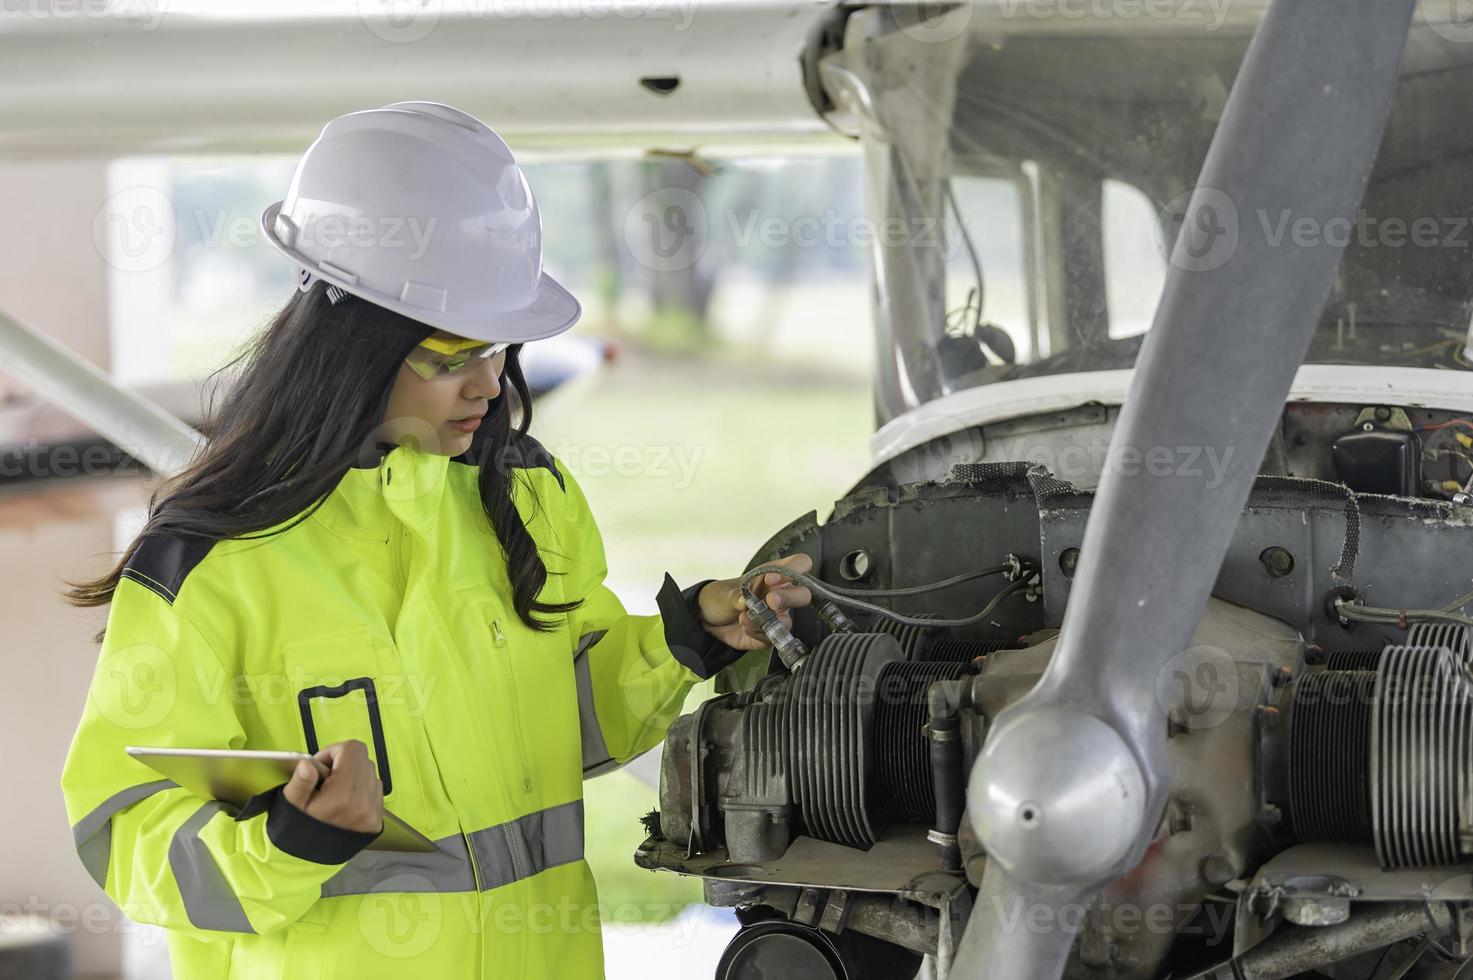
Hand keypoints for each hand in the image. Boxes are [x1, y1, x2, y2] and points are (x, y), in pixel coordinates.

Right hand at [281, 739, 383, 833]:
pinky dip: (361, 788)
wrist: (310, 860)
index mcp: (342, 796)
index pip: (352, 750)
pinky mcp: (377, 819)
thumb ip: (300, 781)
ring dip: (353, 774)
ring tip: (334, 790)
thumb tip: (308, 764)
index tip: (320, 766)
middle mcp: (363, 802)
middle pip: (362, 758)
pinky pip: (375, 789)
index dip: (333, 751)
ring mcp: (373, 812)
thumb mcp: (292, 804)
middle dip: (342, 761)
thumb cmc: (299, 829)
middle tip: (325, 777)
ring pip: (370, 772)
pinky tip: (345, 799)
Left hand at [695, 553, 813, 651]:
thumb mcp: (723, 592)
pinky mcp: (769, 634)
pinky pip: (772, 638)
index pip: (800, 564)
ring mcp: (776, 616)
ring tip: (745, 617)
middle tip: (770, 600)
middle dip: (789, 598)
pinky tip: (745, 627)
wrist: (707, 620)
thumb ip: (735, 595)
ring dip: (769, 621)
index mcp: (772, 575)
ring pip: (789, 621)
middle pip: (804, 594)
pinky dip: (758, 634)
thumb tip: (744, 601)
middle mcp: (780, 595)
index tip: (772, 578)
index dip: (793, 569)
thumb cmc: (721, 597)